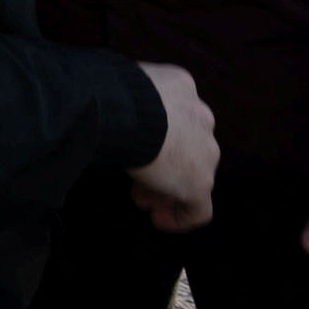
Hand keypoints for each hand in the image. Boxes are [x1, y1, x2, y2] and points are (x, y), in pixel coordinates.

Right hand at [126, 61, 217, 230]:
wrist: (128, 111)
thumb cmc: (112, 94)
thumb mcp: (121, 88)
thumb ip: (126, 100)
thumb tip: (103, 108)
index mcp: (181, 88)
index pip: (175, 119)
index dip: (156, 139)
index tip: (136, 152)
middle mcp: (200, 117)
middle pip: (187, 148)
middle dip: (164, 167)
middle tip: (139, 182)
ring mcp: (205, 151)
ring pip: (193, 176)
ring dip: (169, 191)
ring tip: (146, 205)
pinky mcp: (201, 182)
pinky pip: (199, 208)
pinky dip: (181, 217)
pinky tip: (161, 221)